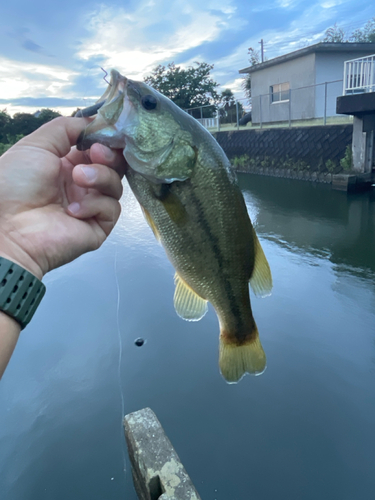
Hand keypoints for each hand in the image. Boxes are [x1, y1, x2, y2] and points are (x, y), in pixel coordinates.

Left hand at [0, 116, 126, 279]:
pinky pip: (111, 209)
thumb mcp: (37, 145)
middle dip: (109, 155)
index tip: (105, 133)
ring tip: (78, 178)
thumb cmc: (14, 184)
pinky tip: (72, 209)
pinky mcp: (98, 227)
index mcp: (67, 165)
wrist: (7, 227)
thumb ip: (66, 128)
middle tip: (96, 153)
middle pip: (115, 166)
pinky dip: (95, 204)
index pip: (99, 149)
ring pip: (116, 185)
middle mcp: (82, 184)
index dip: (106, 140)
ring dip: (100, 176)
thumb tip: (94, 122)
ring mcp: (91, 206)